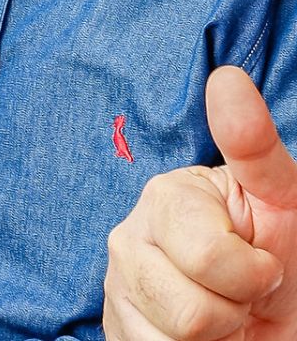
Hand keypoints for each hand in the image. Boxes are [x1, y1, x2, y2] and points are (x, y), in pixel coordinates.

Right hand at [103, 67, 296, 338]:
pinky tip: (199, 336)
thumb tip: (227, 79)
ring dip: (214, 337)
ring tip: (222, 316)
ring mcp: (117, 287)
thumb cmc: (284, 254)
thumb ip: (253, 144)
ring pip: (170, 338)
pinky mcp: (115, 328)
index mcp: (166, 198)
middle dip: (233, 310)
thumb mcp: (284, 201)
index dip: (253, 274)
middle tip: (243, 294)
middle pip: (187, 308)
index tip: (266, 263)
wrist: (278, 313)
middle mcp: (128, 238)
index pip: (208, 256)